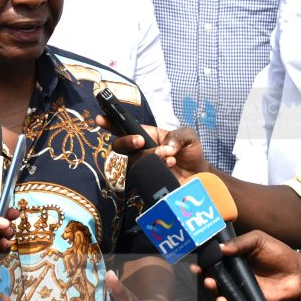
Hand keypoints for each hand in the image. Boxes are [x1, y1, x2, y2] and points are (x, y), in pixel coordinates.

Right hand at [95, 116, 209, 178]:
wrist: (200, 176)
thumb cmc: (191, 152)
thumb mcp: (189, 136)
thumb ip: (177, 136)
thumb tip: (166, 147)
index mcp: (148, 134)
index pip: (125, 127)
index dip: (110, 123)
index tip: (100, 119)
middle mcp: (141, 150)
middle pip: (119, 146)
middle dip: (127, 142)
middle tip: (141, 141)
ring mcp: (142, 167)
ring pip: (131, 161)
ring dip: (147, 156)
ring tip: (169, 157)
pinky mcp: (146, 181)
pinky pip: (140, 177)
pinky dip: (154, 170)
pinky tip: (169, 166)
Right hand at [191, 231, 300, 300]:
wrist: (296, 273)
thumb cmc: (277, 253)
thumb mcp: (258, 240)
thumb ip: (240, 243)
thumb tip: (221, 248)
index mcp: (233, 258)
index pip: (214, 260)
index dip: (204, 261)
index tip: (196, 262)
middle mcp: (233, 274)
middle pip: (213, 276)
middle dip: (204, 276)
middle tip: (203, 275)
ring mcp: (239, 288)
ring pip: (219, 291)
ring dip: (212, 290)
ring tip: (211, 285)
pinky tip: (223, 300)